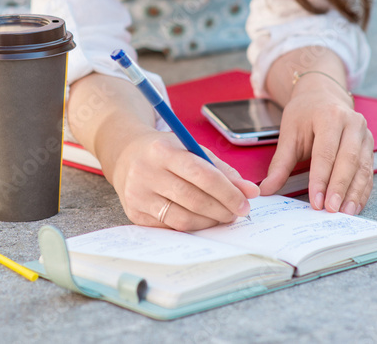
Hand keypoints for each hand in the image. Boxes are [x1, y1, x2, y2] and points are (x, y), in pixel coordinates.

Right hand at [109, 129, 258, 230]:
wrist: (126, 156)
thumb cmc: (165, 152)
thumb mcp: (191, 149)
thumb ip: (221, 169)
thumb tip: (250, 192)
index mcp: (162, 151)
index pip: (202, 175)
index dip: (228, 192)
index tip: (245, 202)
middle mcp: (145, 173)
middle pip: (194, 200)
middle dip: (222, 210)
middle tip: (236, 212)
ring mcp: (137, 195)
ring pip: (183, 218)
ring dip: (209, 221)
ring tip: (221, 216)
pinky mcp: (135, 214)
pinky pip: (171, 227)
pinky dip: (192, 226)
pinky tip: (201, 219)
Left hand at [259, 91, 373, 214]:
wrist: (322, 95)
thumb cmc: (304, 114)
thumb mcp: (288, 133)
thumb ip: (279, 163)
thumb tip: (266, 189)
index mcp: (329, 116)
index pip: (325, 152)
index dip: (321, 179)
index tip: (316, 201)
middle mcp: (352, 123)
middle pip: (348, 160)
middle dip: (339, 187)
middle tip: (330, 209)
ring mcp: (365, 135)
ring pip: (363, 168)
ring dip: (354, 193)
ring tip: (344, 212)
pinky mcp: (370, 146)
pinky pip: (369, 172)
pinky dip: (362, 190)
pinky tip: (354, 205)